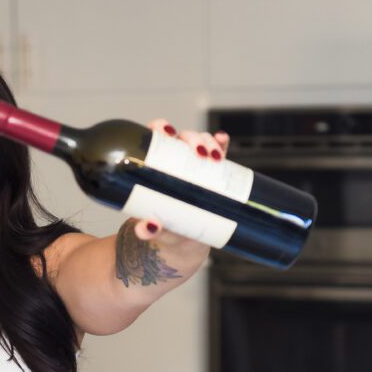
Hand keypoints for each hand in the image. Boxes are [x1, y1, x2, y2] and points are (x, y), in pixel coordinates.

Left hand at [130, 119, 230, 245]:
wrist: (185, 244)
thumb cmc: (165, 231)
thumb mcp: (156, 231)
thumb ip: (148, 231)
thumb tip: (148, 226)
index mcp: (155, 167)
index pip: (154, 138)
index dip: (160, 127)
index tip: (167, 133)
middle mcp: (175, 161)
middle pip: (182, 138)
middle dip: (192, 139)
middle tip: (199, 153)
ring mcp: (196, 165)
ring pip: (202, 142)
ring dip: (210, 142)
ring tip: (215, 157)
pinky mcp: (213, 173)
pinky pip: (219, 152)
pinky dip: (222, 143)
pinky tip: (223, 139)